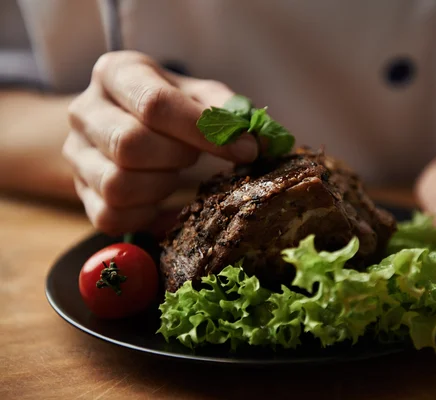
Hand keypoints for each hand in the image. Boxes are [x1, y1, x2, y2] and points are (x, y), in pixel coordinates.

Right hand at [63, 51, 258, 235]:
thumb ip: (230, 112)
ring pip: (117, 185)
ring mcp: (76, 155)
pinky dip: (146, 214)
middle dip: (177, 157)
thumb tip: (263, 141)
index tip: (245, 149)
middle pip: (130, 145)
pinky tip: (161, 199)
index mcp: (116, 73)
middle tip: (193, 156)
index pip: (155, 103)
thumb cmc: (171, 108)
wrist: (125, 122)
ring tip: (173, 173)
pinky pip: (111, 216)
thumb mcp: (200, 96)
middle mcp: (85, 110)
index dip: (205, 130)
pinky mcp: (81, 194)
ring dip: (162, 186)